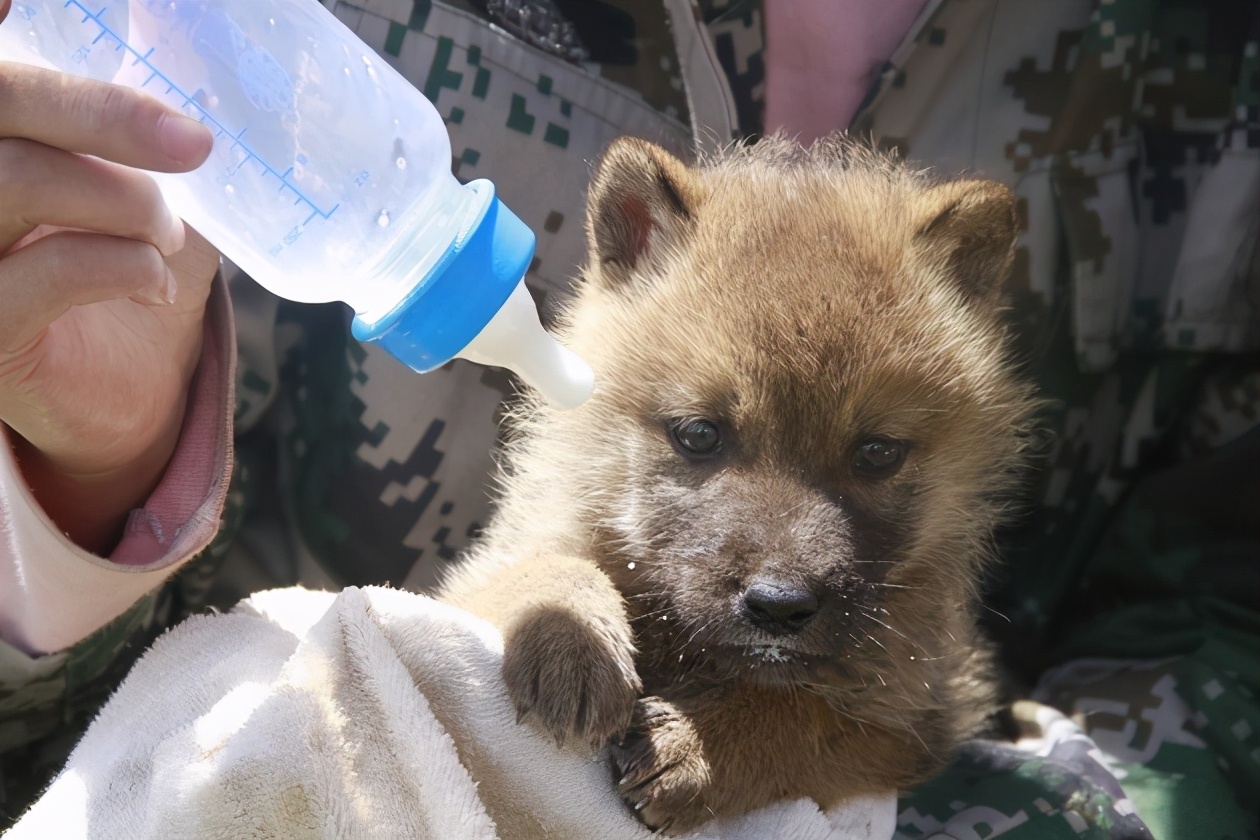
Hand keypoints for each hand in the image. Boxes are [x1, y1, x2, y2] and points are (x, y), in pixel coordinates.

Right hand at [0, 7, 217, 552]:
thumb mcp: (150, 182)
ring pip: (14, 182)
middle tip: (192, 145)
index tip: (90, 53)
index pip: (7, 76)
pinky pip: (43, 273)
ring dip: (122, 200)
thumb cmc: (134, 266)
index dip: (49, 60)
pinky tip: (155, 280)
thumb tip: (181, 34)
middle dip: (102, 116)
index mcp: (1, 136)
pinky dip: (120, 265)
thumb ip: (151, 126)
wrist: (133, 383)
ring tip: (170, 230)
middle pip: (0, 108)